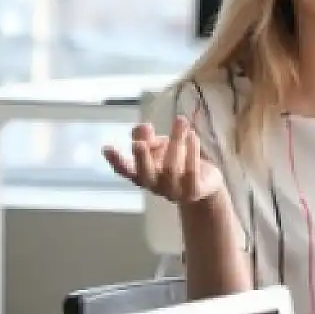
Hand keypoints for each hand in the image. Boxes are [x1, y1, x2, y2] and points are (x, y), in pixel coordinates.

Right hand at [102, 117, 224, 205]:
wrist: (207, 181)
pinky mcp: (194, 192)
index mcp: (142, 175)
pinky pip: (192, 172)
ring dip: (175, 141)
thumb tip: (142, 127)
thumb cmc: (177, 160)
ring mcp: (174, 192)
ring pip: (170, 168)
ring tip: (180, 121)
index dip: (116, 161)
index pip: (125, 170)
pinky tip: (192, 135)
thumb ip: (148, 138)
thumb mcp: (160, 147)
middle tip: (139, 140)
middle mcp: (155, 186)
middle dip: (141, 157)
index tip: (107, 147)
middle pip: (145, 174)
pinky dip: (191, 152)